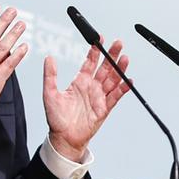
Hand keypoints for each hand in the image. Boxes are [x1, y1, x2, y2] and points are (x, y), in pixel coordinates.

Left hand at [45, 38, 131, 161]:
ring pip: (113, 80)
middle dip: (112, 55)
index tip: (99, 40)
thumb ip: (50, 76)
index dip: (95, 51)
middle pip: (105, 68)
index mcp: (79, 82)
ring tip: (125, 58)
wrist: (64, 138)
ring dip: (119, 69)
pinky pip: (116, 97)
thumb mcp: (50, 94)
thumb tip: (49, 58)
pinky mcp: (105, 109)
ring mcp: (99, 97)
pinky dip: (123, 89)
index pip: (90, 63)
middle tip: (118, 43)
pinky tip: (128, 80)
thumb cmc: (56, 118)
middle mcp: (91, 88)